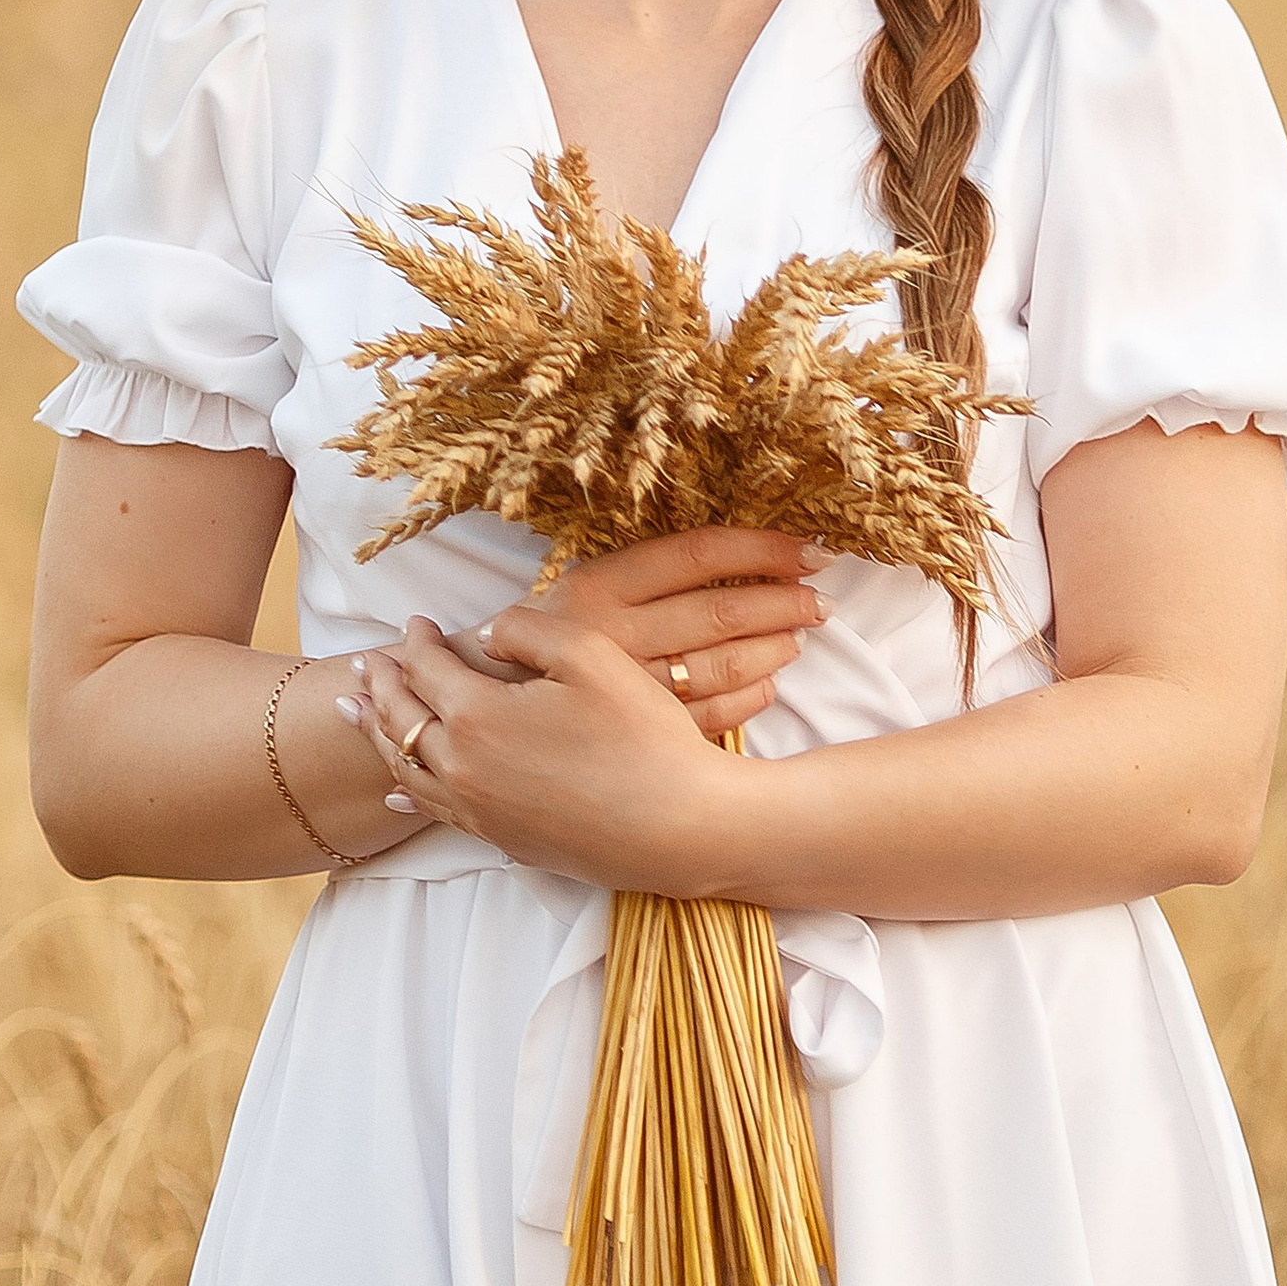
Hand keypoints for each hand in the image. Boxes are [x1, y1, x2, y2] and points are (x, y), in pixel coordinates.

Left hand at [349, 612, 760, 892]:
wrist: (681, 828)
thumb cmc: (644, 736)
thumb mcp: (590, 655)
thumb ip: (525, 629)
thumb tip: (483, 633)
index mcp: (476, 716)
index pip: (425, 669)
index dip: (415, 642)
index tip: (415, 623)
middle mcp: (462, 768)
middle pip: (402, 720)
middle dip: (381, 685)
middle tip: (366, 662)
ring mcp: (479, 810)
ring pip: (407, 769)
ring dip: (379, 736)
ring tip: (357, 715)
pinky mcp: (501, 840)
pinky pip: (434, 812)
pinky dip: (407, 792)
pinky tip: (398, 792)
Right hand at [446, 526, 825, 739]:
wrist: (464, 711)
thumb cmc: (526, 646)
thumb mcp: (570, 595)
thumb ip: (638, 579)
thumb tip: (729, 554)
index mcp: (597, 586)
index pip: (699, 553)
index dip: (764, 550)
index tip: (812, 550)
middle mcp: (610, 635)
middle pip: (720, 612)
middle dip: (784, 604)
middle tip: (822, 601)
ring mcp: (622, 691)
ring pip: (721, 668)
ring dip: (773, 651)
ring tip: (800, 638)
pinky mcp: (629, 735)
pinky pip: (709, 719)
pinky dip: (748, 701)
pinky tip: (769, 686)